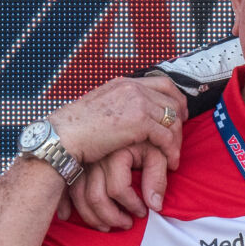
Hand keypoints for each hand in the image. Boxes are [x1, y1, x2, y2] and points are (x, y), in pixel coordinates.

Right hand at [44, 74, 185, 171]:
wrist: (63, 136)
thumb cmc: (75, 130)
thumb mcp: (100, 110)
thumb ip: (118, 107)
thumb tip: (127, 116)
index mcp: (123, 83)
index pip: (162, 83)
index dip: (176, 99)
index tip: (180, 115)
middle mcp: (132, 88)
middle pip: (172, 101)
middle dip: (180, 121)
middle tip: (181, 139)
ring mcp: (136, 102)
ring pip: (172, 120)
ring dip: (177, 140)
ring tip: (174, 156)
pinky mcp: (139, 121)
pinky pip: (166, 136)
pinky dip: (172, 150)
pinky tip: (170, 162)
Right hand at [56, 143, 172, 229]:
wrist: (123, 114)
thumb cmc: (142, 136)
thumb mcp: (155, 152)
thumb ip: (157, 178)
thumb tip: (155, 207)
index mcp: (115, 153)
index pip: (118, 190)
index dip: (132, 205)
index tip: (143, 212)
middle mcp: (95, 158)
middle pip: (95, 197)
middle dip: (111, 218)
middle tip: (126, 224)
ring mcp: (81, 160)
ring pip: (79, 196)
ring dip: (92, 217)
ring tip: (109, 225)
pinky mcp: (73, 163)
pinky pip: (65, 189)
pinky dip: (66, 206)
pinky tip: (69, 217)